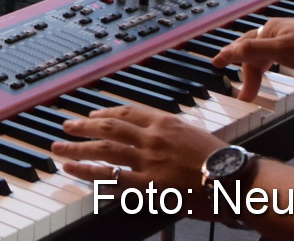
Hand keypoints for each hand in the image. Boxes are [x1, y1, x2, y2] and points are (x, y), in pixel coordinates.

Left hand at [51, 105, 223, 199]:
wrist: (235, 179)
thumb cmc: (221, 161)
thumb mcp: (194, 136)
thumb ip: (172, 134)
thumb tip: (157, 137)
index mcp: (165, 122)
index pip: (127, 111)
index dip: (105, 113)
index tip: (92, 115)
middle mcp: (152, 137)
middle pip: (108, 127)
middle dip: (84, 126)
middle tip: (66, 127)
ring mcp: (148, 159)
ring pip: (104, 148)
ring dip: (77, 147)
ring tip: (59, 148)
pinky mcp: (148, 183)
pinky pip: (111, 176)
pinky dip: (89, 172)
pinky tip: (73, 170)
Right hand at [211, 18, 293, 100]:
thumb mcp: (280, 50)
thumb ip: (253, 50)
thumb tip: (228, 51)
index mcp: (271, 31)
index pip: (244, 47)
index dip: (228, 57)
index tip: (215, 65)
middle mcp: (283, 32)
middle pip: (258, 52)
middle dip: (250, 72)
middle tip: (246, 95)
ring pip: (276, 55)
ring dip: (266, 69)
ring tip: (262, 84)